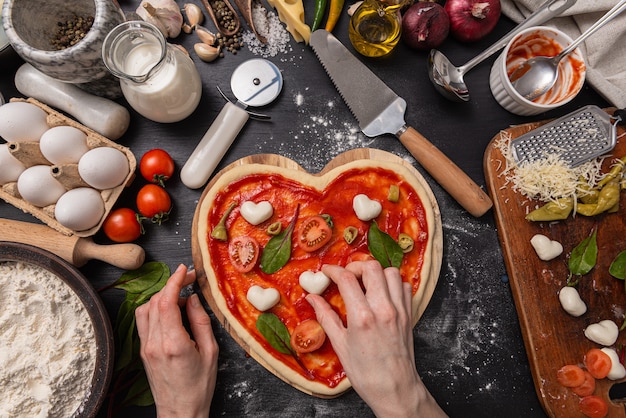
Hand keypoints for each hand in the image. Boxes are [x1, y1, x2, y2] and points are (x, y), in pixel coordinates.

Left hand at [135, 264, 217, 417]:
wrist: (180, 411)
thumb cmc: (199, 386)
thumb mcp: (210, 352)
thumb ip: (201, 322)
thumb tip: (193, 299)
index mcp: (174, 343)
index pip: (167, 302)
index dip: (175, 281)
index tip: (184, 270)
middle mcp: (155, 343)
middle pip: (156, 301)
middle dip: (172, 286)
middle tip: (189, 280)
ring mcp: (146, 347)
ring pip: (146, 309)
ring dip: (162, 297)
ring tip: (181, 299)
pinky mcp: (143, 350)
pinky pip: (144, 320)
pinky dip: (155, 309)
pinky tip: (171, 312)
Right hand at [306, 261, 445, 417]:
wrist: (394, 388)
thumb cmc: (365, 372)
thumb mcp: (340, 345)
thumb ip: (326, 317)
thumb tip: (312, 298)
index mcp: (362, 317)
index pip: (347, 278)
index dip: (333, 270)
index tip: (327, 271)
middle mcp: (383, 309)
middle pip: (372, 267)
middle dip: (355, 266)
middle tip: (346, 275)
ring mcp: (399, 310)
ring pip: (391, 272)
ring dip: (375, 272)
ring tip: (364, 282)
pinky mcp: (409, 314)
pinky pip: (404, 286)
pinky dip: (393, 283)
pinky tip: (382, 293)